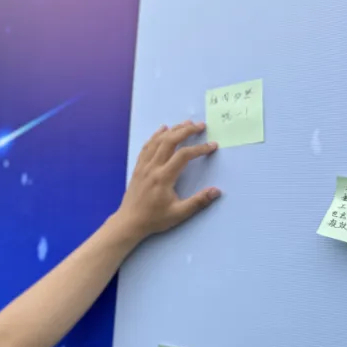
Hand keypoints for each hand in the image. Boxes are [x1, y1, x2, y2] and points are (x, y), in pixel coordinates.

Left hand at [114, 120, 220, 239]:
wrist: (129, 222)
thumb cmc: (154, 219)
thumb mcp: (179, 213)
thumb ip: (198, 202)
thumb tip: (216, 191)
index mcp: (163, 177)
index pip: (184, 155)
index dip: (200, 148)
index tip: (212, 146)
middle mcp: (152, 167)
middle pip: (169, 141)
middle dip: (186, 131)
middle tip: (200, 126)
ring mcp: (143, 166)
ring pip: (157, 141)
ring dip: (172, 130)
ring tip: (186, 124)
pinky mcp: (138, 167)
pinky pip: (147, 146)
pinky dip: (156, 135)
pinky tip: (162, 129)